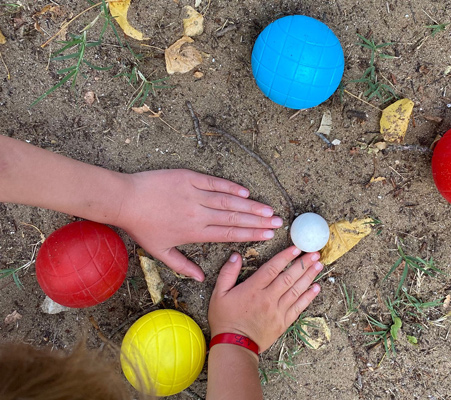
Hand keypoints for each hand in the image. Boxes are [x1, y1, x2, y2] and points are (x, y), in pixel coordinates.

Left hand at [116, 169, 282, 281]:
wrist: (124, 200)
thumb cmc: (141, 227)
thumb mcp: (160, 252)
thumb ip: (183, 265)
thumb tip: (200, 279)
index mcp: (194, 232)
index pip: (229, 234)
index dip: (250, 234)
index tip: (268, 235)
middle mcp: (198, 213)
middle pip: (234, 218)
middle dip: (258, 221)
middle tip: (278, 222)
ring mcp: (194, 194)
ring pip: (228, 201)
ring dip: (250, 206)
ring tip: (268, 209)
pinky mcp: (188, 178)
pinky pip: (214, 183)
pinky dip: (230, 187)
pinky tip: (246, 192)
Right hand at [208, 246, 321, 352]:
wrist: (234, 347)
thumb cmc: (225, 320)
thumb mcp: (219, 294)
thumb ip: (228, 273)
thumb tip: (235, 255)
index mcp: (253, 289)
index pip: (272, 268)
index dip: (285, 257)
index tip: (296, 248)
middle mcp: (268, 298)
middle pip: (289, 277)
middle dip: (303, 264)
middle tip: (314, 253)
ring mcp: (278, 311)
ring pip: (296, 290)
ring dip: (309, 276)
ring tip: (319, 265)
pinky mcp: (283, 322)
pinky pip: (299, 307)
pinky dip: (308, 297)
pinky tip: (316, 287)